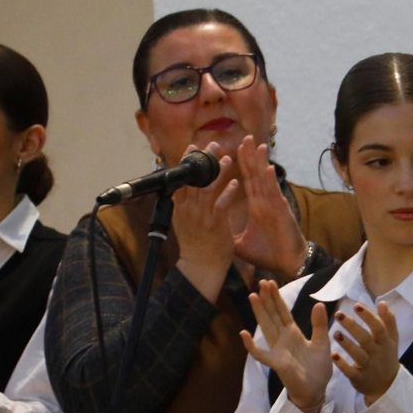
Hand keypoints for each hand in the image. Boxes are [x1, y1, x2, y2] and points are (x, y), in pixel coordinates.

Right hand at [173, 141, 241, 300]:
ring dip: (218, 172)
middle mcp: (188, 210)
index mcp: (181, 207)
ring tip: (227, 158)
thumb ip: (181, 205)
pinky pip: (221, 205)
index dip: (187, 162)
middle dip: (204, 161)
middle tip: (212, 145)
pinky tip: (234, 182)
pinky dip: (227, 192)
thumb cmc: (196, 244)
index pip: (182, 179)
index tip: (193, 147)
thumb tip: (178, 190)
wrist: (200, 267)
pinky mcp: (215, 225)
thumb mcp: (183, 222)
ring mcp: (201, 217)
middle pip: (195, 179)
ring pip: (208, 189)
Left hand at [230, 136, 309, 277]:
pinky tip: (269, 168)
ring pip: (266, 180)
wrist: (286, 265)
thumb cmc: (268, 253)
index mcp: (258, 206)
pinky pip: (275, 194)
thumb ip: (229, 234)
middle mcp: (266, 201)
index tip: (234, 149)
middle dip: (251, 157)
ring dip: (262, 163)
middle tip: (246, 138)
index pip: (248, 181)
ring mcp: (274, 205)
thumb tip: (213, 232)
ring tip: (258, 145)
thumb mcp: (241, 244)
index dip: (243, 165)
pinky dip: (272, 181)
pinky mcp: (282, 213)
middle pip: (257, 175)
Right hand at [240, 279, 332, 412]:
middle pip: (272, 315)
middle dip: (267, 299)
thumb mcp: (322, 343)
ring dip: (260, 313)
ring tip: (253, 296)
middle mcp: (283, 339)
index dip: (276, 298)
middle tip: (261, 281)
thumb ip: (318, 324)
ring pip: (266, 328)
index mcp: (294, 333)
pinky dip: (251, 345)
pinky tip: (244, 333)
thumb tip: (318, 303)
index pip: (283, 312)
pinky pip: (261, 354)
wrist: (316, 390)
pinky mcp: (276, 363)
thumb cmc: (318, 368)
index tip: (270, 282)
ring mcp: (277, 350)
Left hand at [332, 300, 400, 404]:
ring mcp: (369, 366)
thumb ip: (388, 321)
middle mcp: (378, 353)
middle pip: (366, 338)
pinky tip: (332, 355)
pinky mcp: (359, 378)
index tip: (356, 305)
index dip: (368, 316)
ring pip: (358, 354)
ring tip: (335, 333)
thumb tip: (382, 302)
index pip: (378, 327)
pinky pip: (350, 371)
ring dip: (347, 344)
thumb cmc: (386, 356)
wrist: (386, 386)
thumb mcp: (392, 340)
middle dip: (352, 326)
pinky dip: (342, 364)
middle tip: (338, 314)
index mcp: (385, 342)